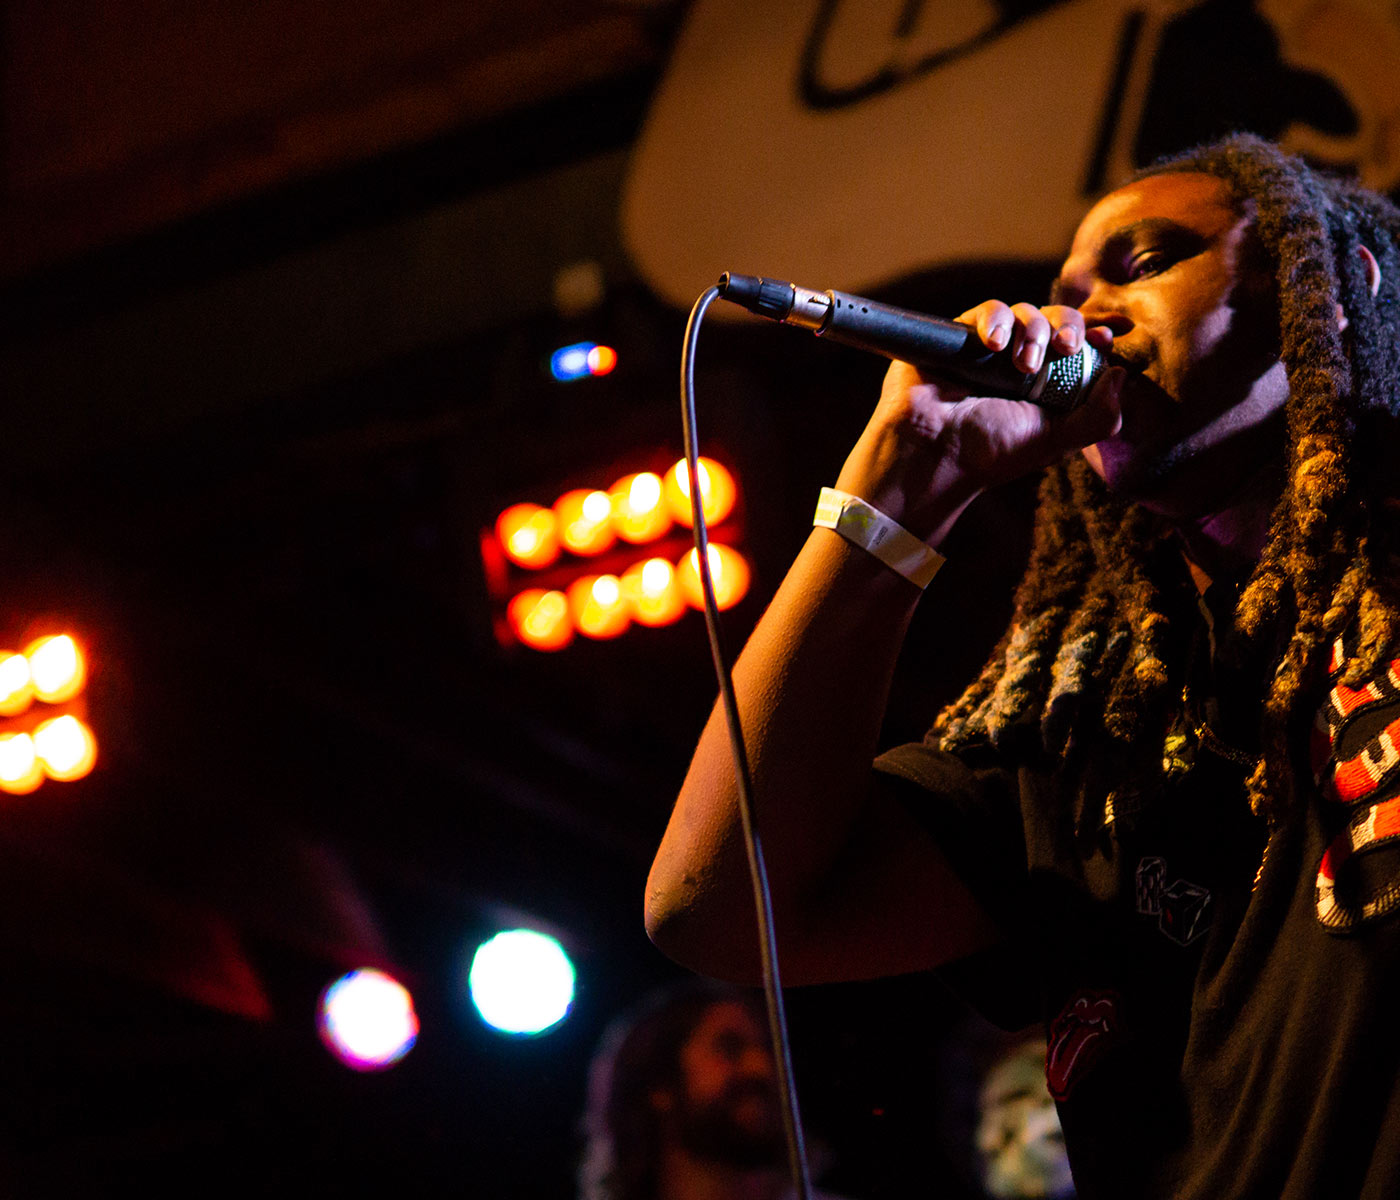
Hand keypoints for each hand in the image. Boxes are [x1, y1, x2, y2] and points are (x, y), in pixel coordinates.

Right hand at [834, 301, 1124, 545]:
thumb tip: (1121, 373)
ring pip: (1024, 311)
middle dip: (1067, 328)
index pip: (1079, 345)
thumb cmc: (991, 453)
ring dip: (1032, 329)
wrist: (936, 454)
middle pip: (1056, 320)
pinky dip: (996, 320)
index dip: (1096, 333)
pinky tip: (994, 343)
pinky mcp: (959, 336)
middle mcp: (1020, 361)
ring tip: (1022, 364)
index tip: (1110, 334)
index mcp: (1047, 383)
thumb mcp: (1056, 441)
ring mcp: (989, 348)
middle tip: (1065, 349)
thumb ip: (1100, 417)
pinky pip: (986, 310)